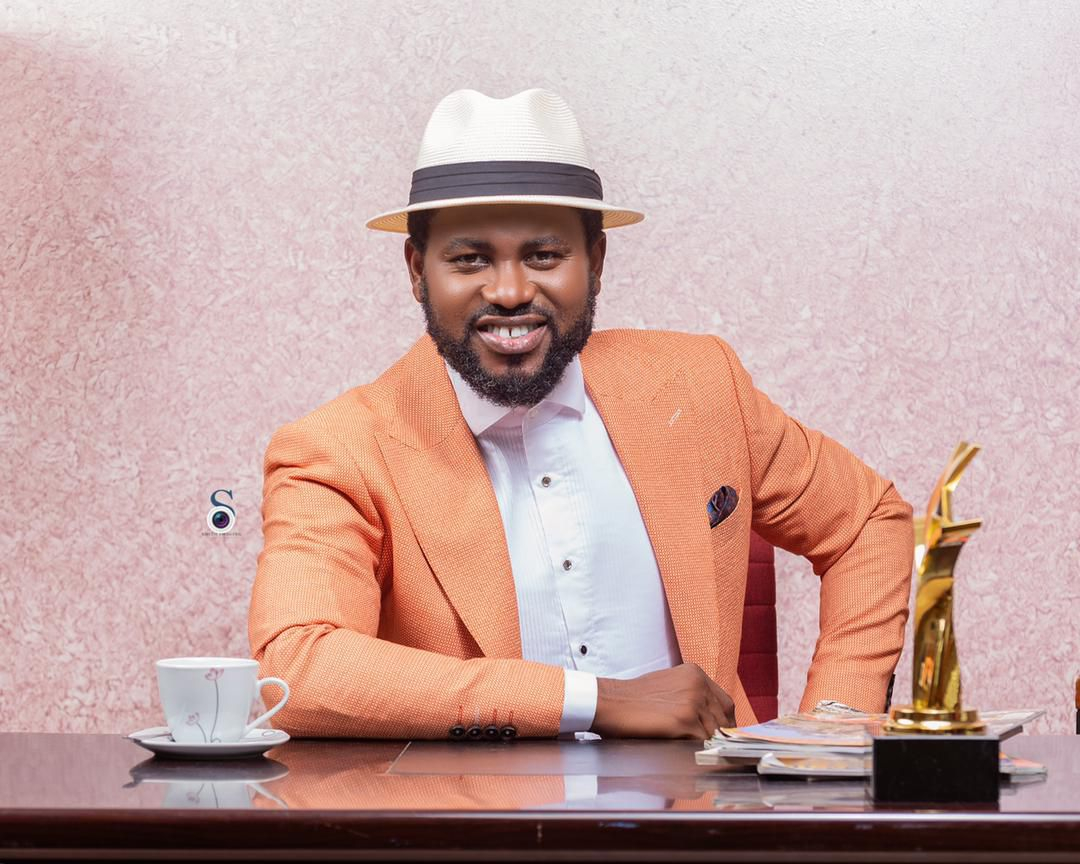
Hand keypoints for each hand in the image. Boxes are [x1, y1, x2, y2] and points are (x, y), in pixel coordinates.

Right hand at [590, 663, 735, 738]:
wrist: (609, 702)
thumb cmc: (632, 700)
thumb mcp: (668, 689)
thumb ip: (690, 699)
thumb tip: (709, 725)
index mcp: (695, 674)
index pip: (725, 703)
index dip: (724, 723)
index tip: (719, 737)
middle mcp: (698, 683)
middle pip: (724, 719)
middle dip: (718, 737)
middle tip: (707, 749)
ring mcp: (693, 700)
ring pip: (715, 733)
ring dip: (704, 745)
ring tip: (687, 749)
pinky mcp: (685, 718)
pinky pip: (702, 742)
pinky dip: (695, 751)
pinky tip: (680, 750)